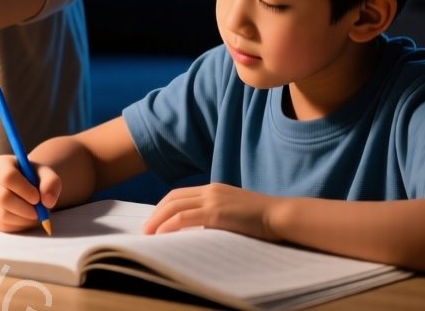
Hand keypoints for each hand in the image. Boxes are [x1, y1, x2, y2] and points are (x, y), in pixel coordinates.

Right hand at [0, 155, 60, 232]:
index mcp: (1, 164)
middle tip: (38, 212)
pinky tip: (26, 219)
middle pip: (2, 197)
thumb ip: (51, 183)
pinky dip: (17, 226)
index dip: (23, 189)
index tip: (37, 198)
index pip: (7, 176)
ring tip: (35, 215)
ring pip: (1, 214)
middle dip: (23, 208)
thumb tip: (47, 201)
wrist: (29, 190)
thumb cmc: (37, 180)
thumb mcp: (48, 176)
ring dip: (22, 218)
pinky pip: (1, 225)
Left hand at [143, 183, 276, 240]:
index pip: (180, 194)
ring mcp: (213, 200)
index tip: (154, 221)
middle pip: (173, 198)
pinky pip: (184, 218)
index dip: (163, 207)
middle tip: (145, 229)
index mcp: (214, 189)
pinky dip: (169, 225)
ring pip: (174, 207)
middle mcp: (210, 191)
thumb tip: (202, 228)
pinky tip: (162, 234)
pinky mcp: (216, 214)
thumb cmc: (261, 218)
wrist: (279, 215)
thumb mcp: (234, 211)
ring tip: (148, 234)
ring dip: (157, 220)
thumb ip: (217, 215)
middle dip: (155, 213)